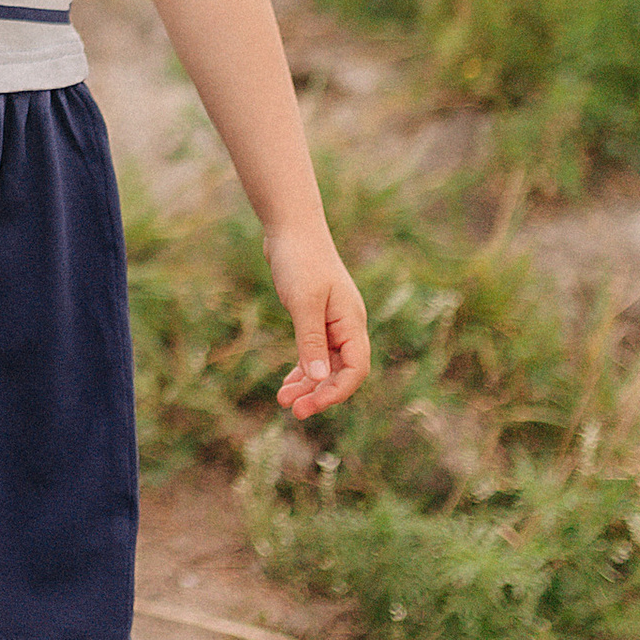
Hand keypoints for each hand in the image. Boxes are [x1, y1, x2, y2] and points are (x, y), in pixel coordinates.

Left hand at [267, 226, 371, 418]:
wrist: (291, 228)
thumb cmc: (301, 260)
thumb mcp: (304, 301)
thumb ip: (310, 340)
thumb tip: (317, 378)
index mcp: (352, 321)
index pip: (356, 368)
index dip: (337, 391)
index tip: (312, 405)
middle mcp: (346, 325)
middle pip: (340, 372)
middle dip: (319, 393)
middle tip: (293, 411)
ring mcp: (331, 323)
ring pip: (325, 365)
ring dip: (307, 384)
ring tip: (283, 401)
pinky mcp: (315, 318)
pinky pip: (313, 353)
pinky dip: (302, 369)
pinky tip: (288, 384)